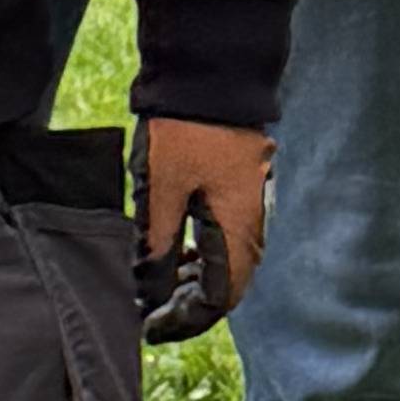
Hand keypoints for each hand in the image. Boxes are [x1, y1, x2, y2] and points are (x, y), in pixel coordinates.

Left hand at [136, 115, 270, 316]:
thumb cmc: (183, 133)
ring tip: (158, 285)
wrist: (210, 73)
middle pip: (227, 288)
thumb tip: (148, 297)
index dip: (182, 322)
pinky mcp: (241, 191)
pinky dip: (202, 257)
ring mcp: (250, 207)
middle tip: (148, 311)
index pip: (217, 301)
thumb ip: (156, 250)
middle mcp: (252, 226)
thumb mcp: (160, 194)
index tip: (146, 327)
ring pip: (227, 265)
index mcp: (237, 233)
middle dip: (187, 307)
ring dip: (194, 283)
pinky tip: (178, 251)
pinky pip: (227, 240)